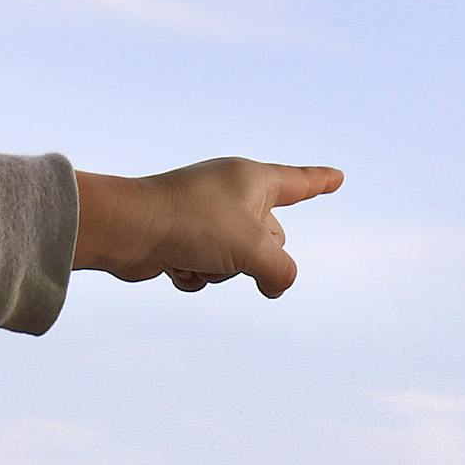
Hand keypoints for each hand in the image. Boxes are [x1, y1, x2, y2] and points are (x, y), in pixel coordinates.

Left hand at [75, 157, 341, 297]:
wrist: (127, 230)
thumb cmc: (193, 225)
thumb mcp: (253, 250)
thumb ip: (281, 271)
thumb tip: (275, 286)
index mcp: (253, 179)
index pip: (299, 182)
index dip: (321, 182)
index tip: (337, 178)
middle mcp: (231, 193)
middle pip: (271, 239)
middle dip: (253, 257)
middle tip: (230, 250)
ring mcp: (206, 215)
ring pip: (237, 260)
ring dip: (219, 271)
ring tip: (195, 255)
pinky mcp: (182, 237)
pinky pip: (207, 268)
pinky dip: (195, 274)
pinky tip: (176, 265)